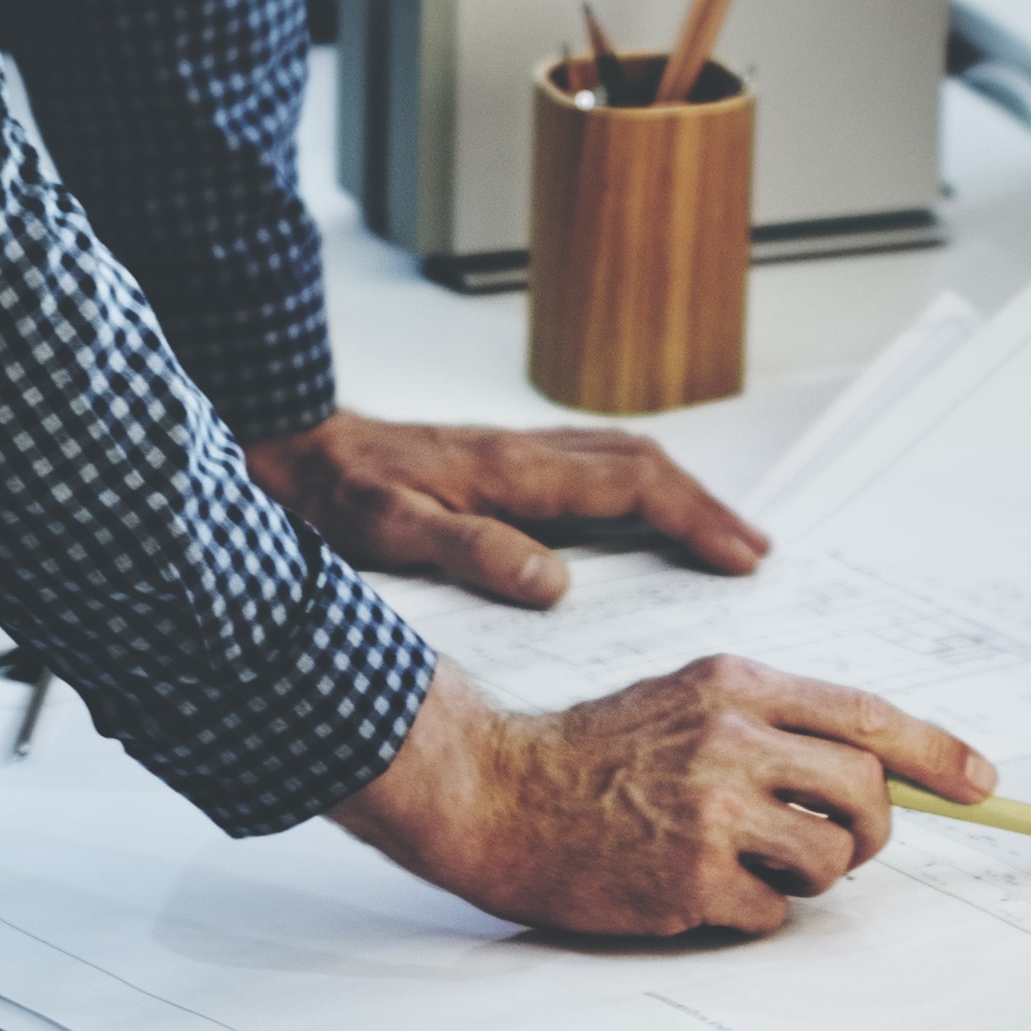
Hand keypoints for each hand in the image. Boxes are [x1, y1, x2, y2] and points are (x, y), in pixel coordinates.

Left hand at [242, 409, 767, 607]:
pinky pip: (590, 469)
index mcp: (511, 471)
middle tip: (758, 553)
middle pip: (644, 464)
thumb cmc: (322, 497)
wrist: (272, 447)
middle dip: (708, 507)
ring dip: (680, 496)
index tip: (744, 560)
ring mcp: (510, 454)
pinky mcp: (493, 464)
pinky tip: (638, 523)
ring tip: (720, 538)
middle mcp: (521, 453)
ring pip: (621, 459)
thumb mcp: (387, 533)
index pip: (633, 487)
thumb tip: (556, 582)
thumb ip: (471, 554)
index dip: (696, 522)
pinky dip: (637, 491)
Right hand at [332, 656, 996, 936]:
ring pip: (830, 859)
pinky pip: (775, 913)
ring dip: (813, 876)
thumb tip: (880, 771)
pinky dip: (756, 912)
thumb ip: (775, 723)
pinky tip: (703, 890)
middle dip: (873, 832)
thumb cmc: (595, 755)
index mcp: (737, 686)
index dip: (936, 752)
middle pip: (867, 793)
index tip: (983, 783)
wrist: (496, 793)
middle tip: (842, 846)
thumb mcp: (686, 701)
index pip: (867, 715)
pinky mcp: (689, 879)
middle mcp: (731, 740)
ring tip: (756, 865)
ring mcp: (711, 811)